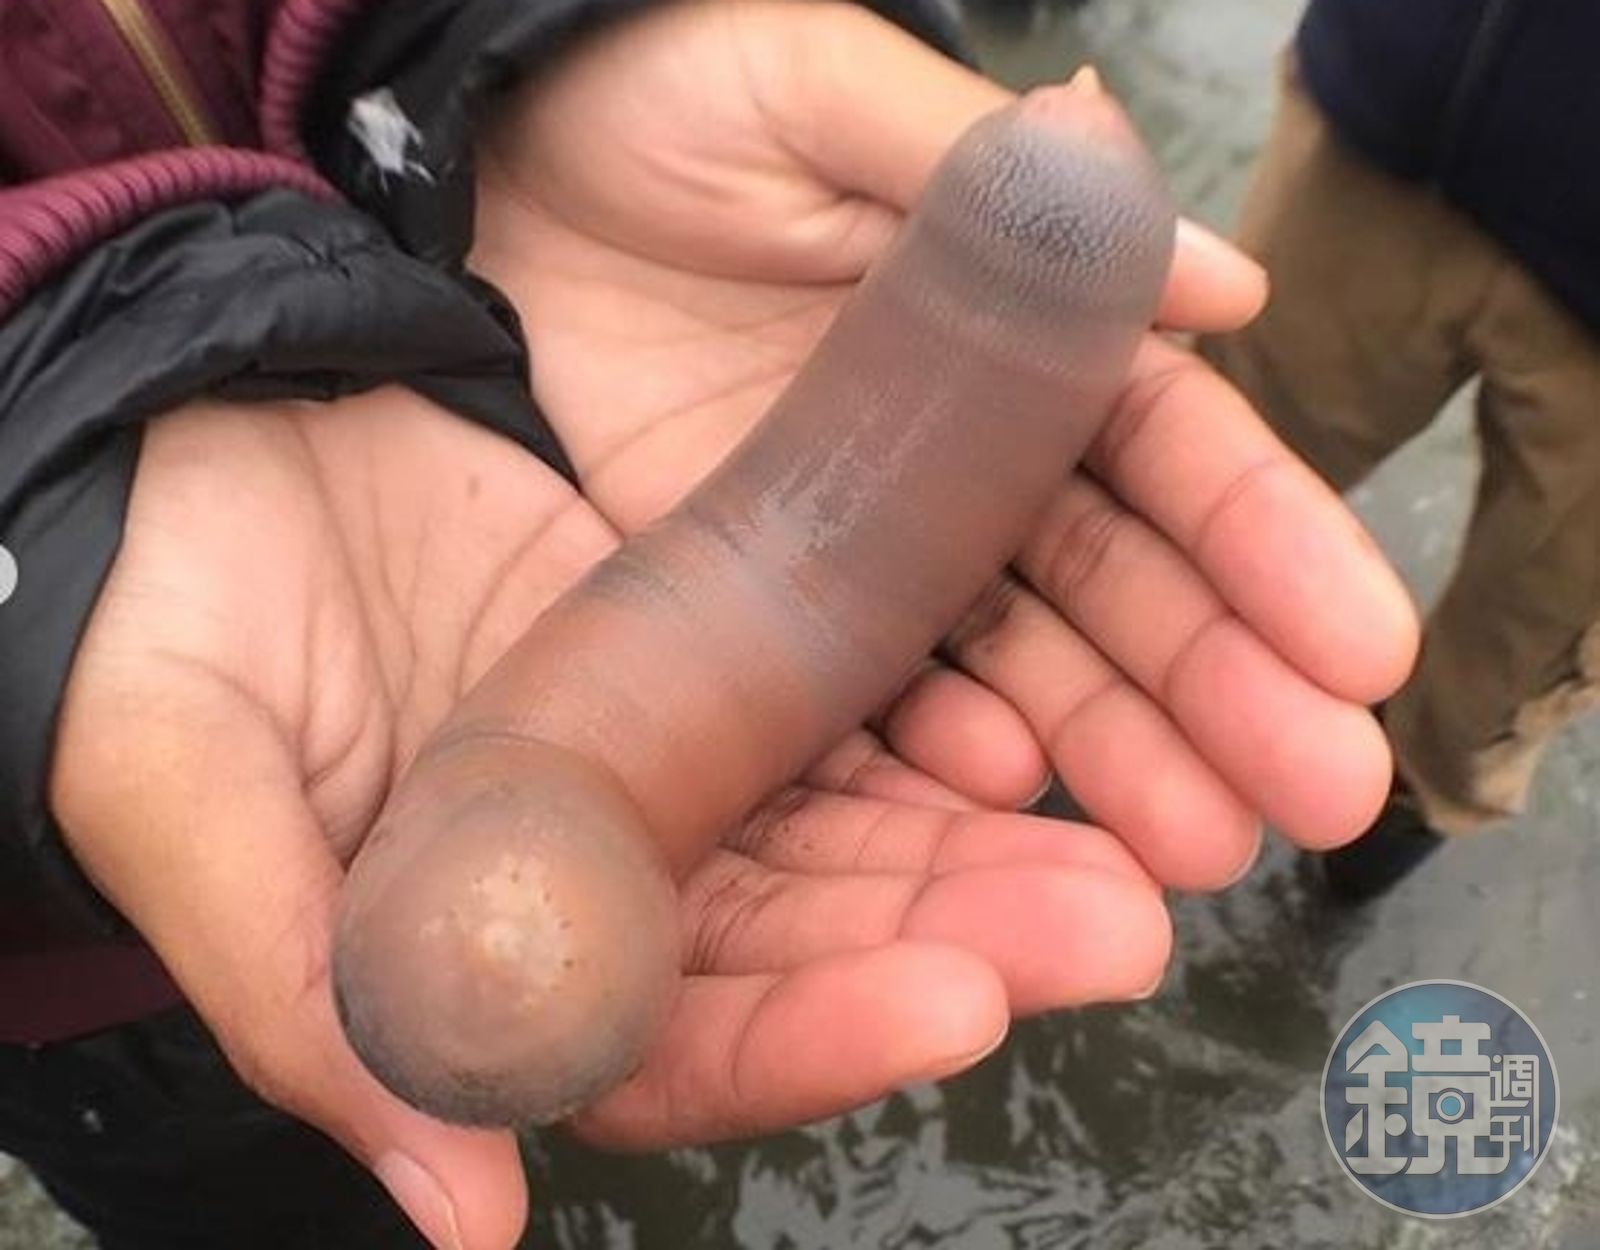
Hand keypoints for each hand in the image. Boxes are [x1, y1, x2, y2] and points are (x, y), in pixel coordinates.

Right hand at [50, 390, 1170, 1248]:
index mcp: (496, 942)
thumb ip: (310, 1001)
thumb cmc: (157, 624)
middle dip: (962, 936)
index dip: (817, 1036)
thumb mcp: (190, 795)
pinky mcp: (703, 629)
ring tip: (1133, 842)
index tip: (951, 1004)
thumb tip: (462, 1214)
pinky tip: (1029, 715)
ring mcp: (667, 748)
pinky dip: (939, 703)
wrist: (186, 440)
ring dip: (992, 841)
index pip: (681, 1041)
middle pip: (812, 939)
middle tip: (1113, 920)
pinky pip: (846, 684)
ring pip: (859, 825)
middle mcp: (607, 867)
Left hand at [472, 0, 1418, 887]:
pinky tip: (998, 796)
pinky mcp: (752, 608)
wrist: (467, 176)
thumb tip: (1226, 284)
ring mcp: (856, 549)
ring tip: (1194, 843)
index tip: (1355, 647)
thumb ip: (998, 189)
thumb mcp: (818, 99)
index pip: (1161, 450)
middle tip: (1318, 791)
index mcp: (1003, 335)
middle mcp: (951, 460)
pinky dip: (933, 757)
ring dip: (1111, 755)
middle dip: (1220, 686)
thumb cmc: (648, 102)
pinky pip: (859, 699)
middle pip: (1111, 587)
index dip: (1264, 545)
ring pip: (1011, 665)